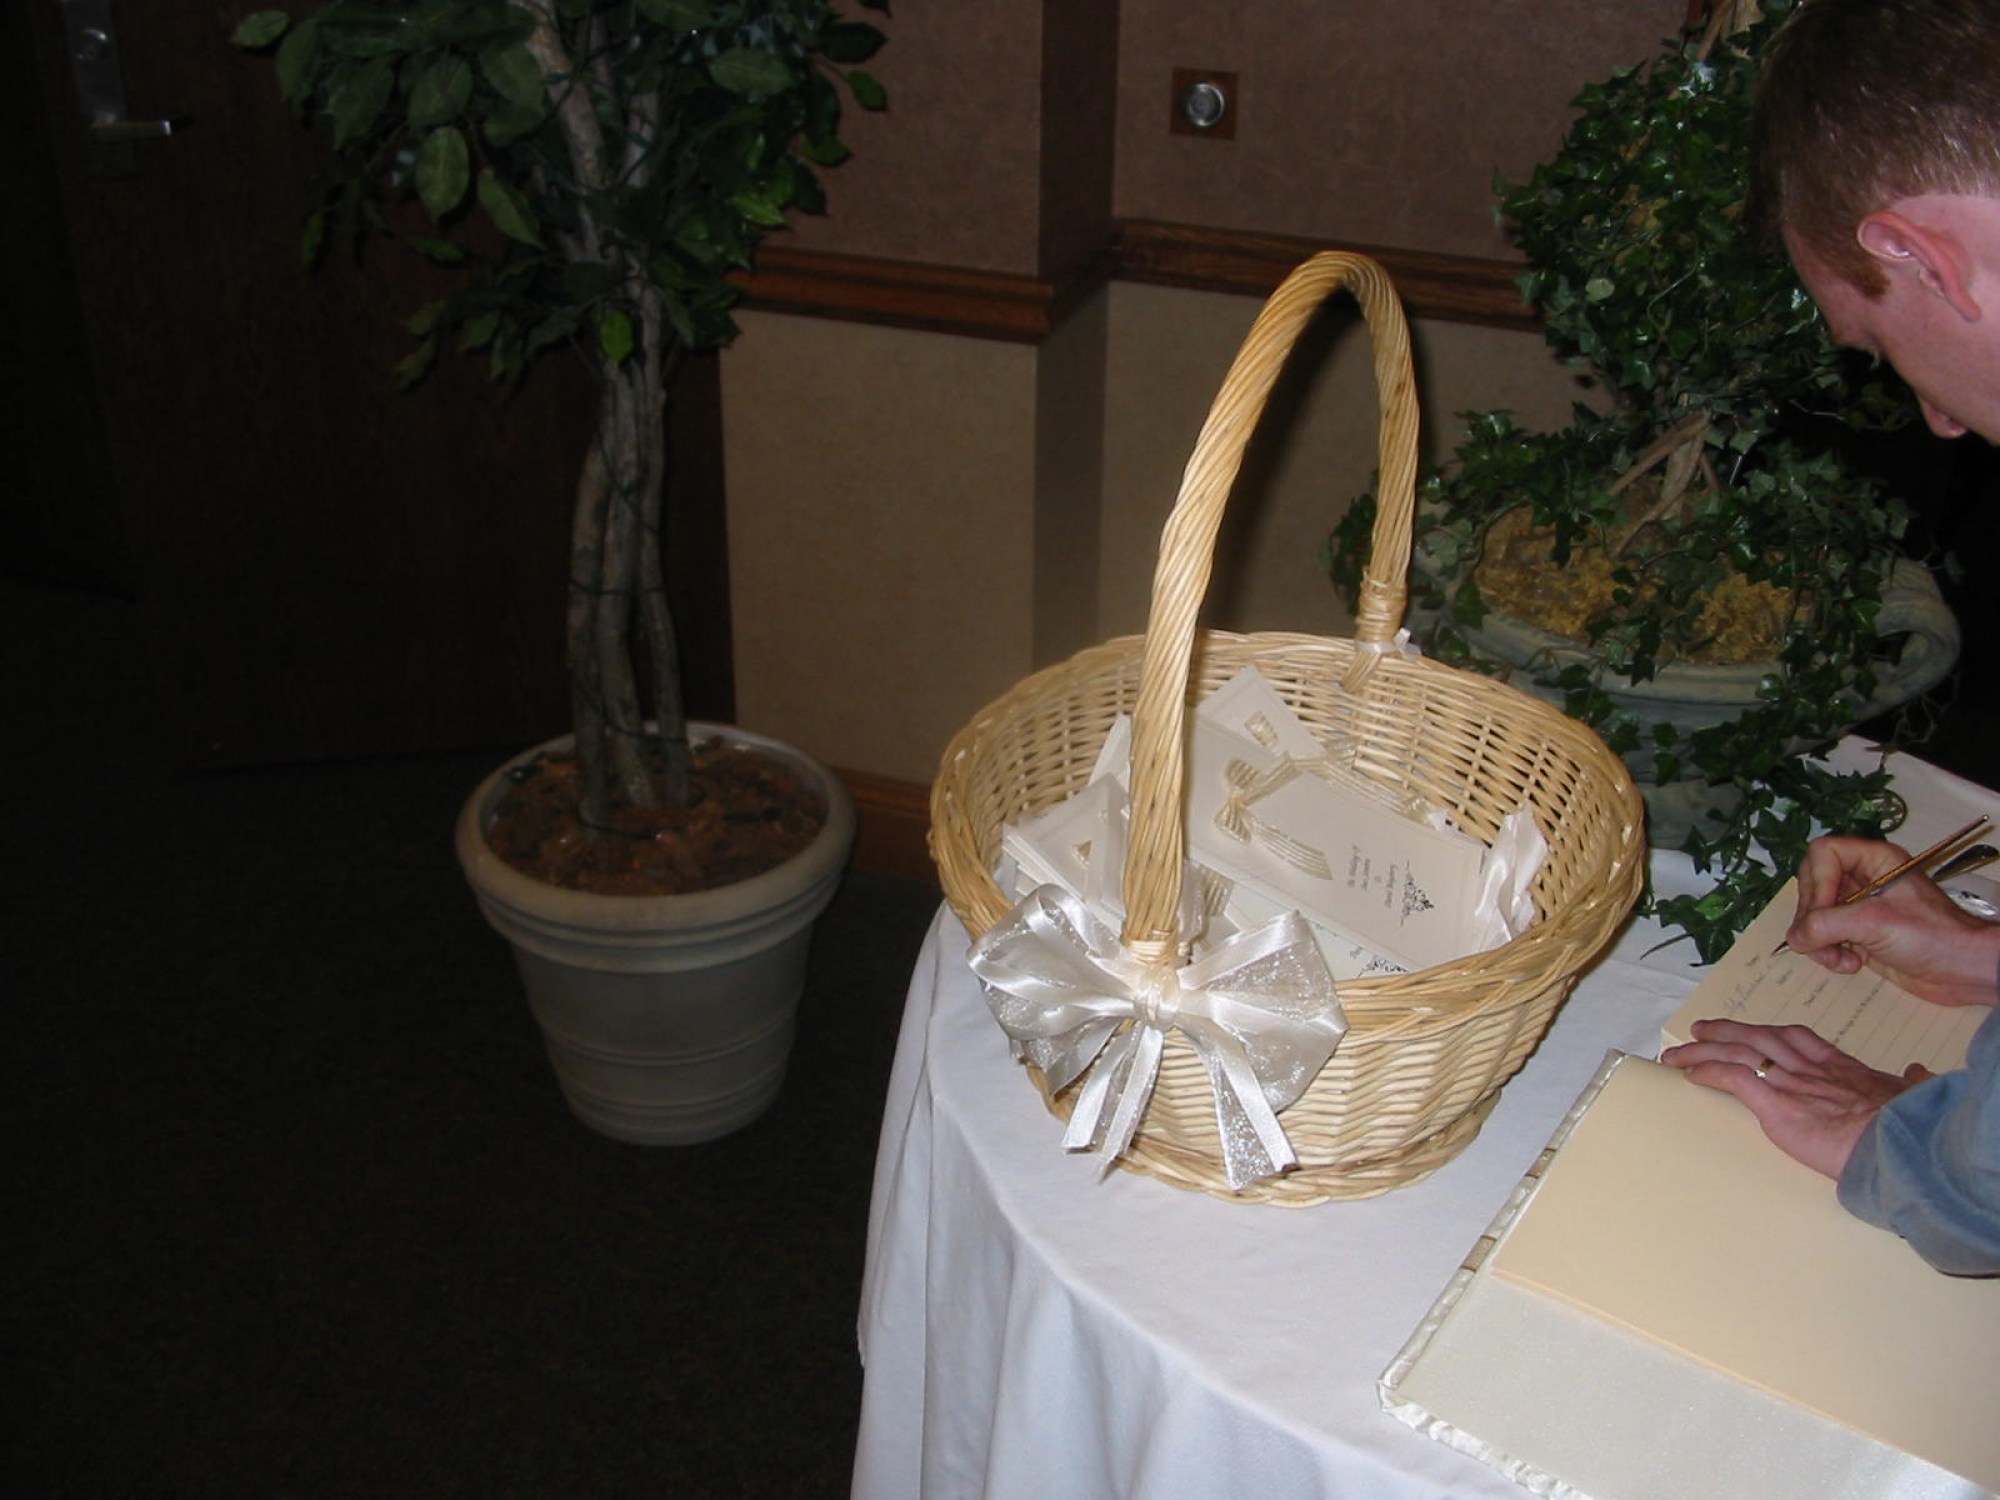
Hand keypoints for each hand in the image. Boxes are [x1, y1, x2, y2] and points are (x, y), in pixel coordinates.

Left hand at [1661, 1019, 1931, 1178]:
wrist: (1902, 1142)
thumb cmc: (1910, 1125)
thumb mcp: (1913, 1094)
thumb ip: (1910, 1082)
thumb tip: (1921, 1071)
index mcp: (1841, 1066)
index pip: (1797, 1038)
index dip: (1770, 1032)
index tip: (1755, 1030)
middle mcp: (1809, 1067)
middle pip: (1759, 1037)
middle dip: (1727, 1030)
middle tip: (1702, 1028)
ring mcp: (1791, 1083)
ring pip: (1738, 1052)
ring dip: (1704, 1050)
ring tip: (1680, 1051)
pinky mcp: (1776, 1105)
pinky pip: (1734, 1078)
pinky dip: (1709, 1071)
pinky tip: (1691, 1074)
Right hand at [1784, 836, 1999, 1007]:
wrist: (1964, 972)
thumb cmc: (1930, 936)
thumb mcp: (1875, 922)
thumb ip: (1825, 925)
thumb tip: (1794, 938)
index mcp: (1874, 861)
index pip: (1823, 854)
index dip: (1817, 882)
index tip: (1826, 912)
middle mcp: (1862, 880)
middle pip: (1812, 886)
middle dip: (1813, 918)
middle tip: (1824, 939)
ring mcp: (1859, 909)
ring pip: (1813, 916)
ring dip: (1819, 941)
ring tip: (1839, 959)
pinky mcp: (1858, 935)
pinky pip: (1823, 938)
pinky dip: (1828, 954)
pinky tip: (1850, 964)